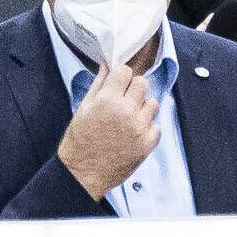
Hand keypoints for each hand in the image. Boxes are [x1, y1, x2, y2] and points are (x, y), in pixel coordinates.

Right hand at [56, 50, 159, 200]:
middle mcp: (126, 112)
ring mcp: (139, 128)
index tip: (118, 82)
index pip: (125, 71)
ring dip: (142, 107)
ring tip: (128, 117)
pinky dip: (146, 127)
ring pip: (153, 103)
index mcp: (108, 100)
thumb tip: (107, 65)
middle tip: (123, 99)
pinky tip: (132, 132)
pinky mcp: (148, 144)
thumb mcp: (83, 107)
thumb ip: (98, 83)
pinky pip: (156, 125)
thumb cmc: (80, 141)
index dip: (121, 76)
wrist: (84, 172)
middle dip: (133, 88)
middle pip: (142, 83)